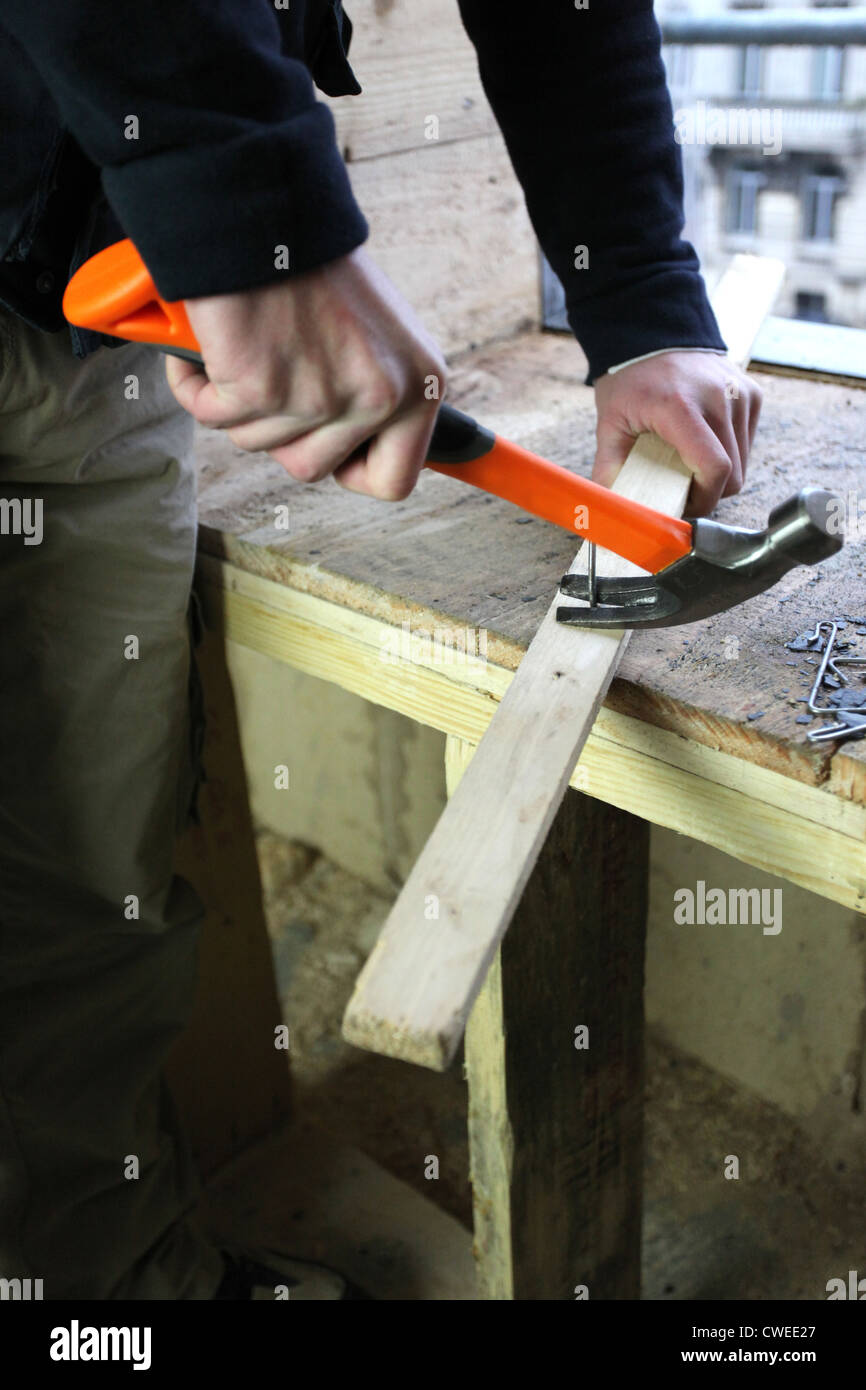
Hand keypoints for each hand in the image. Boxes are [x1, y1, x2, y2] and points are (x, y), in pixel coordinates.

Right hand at [165, 248, 445, 500]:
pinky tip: (212, 340)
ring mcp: (320, 397)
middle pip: (312, 469)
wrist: (264, 205)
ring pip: (258, 442)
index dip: (352, 469)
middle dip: (279, 431)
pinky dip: (195, 382)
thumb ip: (375, 389)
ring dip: (236, 401)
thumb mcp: (377, 333)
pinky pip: (211, 414)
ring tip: (246, 343)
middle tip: (275, 374)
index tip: (327, 443)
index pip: (394, 481)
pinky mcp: (260, 388)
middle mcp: (380, 397)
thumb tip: (362, 451)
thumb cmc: (312, 262)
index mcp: (419, 385)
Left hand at [592, 351, 762, 515]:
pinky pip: (747, 442)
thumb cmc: (631, 380)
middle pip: (734, 473)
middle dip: (710, 492)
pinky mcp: (752, 393)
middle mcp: (718, 397)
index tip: (685, 505)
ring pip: (744, 462)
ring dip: (721, 474)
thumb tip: (613, 506)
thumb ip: (610, 467)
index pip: (716, 468)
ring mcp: (740, 393)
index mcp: (680, 407)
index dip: (705, 499)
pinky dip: (730, 452)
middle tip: (683, 490)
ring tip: (690, 464)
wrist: (653, 333)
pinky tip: (704, 442)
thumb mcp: (609, 423)